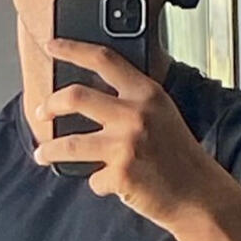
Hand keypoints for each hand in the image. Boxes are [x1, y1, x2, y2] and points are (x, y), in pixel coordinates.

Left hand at [33, 38, 220, 230]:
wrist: (199, 195)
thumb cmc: (179, 156)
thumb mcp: (162, 114)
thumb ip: (133, 101)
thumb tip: (90, 98)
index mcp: (147, 93)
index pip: (103, 59)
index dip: (73, 48)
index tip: (52, 45)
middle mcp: (135, 114)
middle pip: (75, 97)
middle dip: (50, 104)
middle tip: (42, 110)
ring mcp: (126, 145)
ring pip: (68, 144)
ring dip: (49, 150)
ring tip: (43, 154)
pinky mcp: (120, 175)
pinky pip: (93, 179)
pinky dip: (98, 183)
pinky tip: (110, 184)